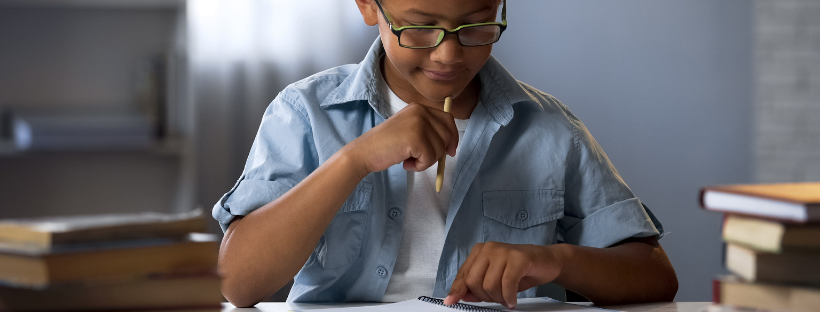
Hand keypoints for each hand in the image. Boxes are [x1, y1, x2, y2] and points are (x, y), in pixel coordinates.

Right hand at [344, 103, 457, 173]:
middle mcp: (420, 111)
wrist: (365, 152)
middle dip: (439, 152)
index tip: (450, 151)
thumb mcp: (409, 130)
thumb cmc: (386, 145)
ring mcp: (418, 124)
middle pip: (447, 135)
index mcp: (419, 108)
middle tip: (421, 158)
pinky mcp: (416, 138)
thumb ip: (428, 132)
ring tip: (409, 159)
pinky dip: (420, 166)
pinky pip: (430, 158)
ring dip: (426, 161)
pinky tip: (406, 163)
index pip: (448, 119)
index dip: (452, 137)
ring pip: (440, 149)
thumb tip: (451, 147)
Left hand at [443, 242, 564, 308]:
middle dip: (485, 297)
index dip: (457, 290)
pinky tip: (512, 300)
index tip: (451, 302)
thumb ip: (478, 286)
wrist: (546, 261)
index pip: (463, 275)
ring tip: (507, 298)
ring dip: (499, 298)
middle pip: (474, 282)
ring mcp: (503, 251)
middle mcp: (489, 248)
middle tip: (498, 299)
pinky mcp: (518, 258)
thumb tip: (461, 296)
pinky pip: (506, 284)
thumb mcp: (495, 279)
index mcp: (479, 252)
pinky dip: (509, 297)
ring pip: (489, 285)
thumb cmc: (520, 270)